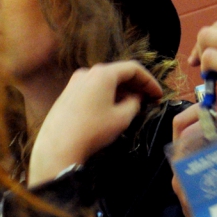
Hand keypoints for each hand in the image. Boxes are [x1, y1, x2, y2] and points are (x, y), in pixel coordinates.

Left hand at [28, 62, 162, 186]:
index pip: (133, 68)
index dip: (149, 80)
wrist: (57, 148)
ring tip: (132, 105)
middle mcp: (87, 72)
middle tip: (148, 98)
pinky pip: (92, 89)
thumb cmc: (93, 130)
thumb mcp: (122, 118)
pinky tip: (111, 108)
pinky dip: (106, 94)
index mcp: (103, 73)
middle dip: (135, 85)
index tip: (158, 94)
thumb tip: (135, 97)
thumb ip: (135, 103)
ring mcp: (74, 83)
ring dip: (121, 90)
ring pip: (104, 81)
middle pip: (118, 73)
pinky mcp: (66, 95)